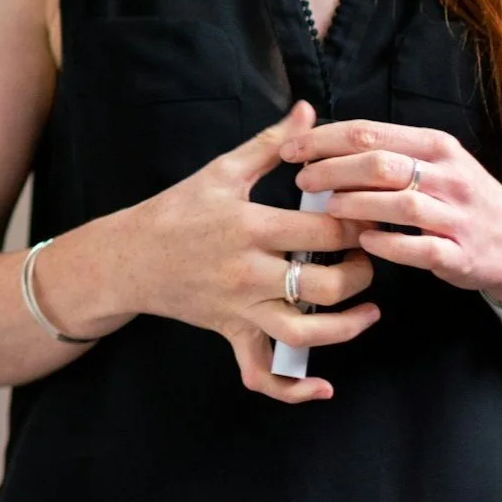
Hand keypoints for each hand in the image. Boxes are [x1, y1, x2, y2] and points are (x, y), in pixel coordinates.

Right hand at [130, 101, 378, 401]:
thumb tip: (308, 111)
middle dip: (361, 273)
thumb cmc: (178, 209)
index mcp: (250, 227)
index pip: (324, 232)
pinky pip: (263, 374)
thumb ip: (271, 143)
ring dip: (347, 328)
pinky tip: (323, 386)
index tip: (373, 214)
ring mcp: (240, 310)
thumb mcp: (223, 170)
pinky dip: (293, 390)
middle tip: (371, 256)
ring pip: (304, 335)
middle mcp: (248, 273)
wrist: (129, 258)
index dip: (358, 225)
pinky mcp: (232, 334)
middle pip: (325, 286)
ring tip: (369, 310)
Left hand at [280, 120, 501, 306]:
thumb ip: (390, 153)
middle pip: (380, 163)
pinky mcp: (460, 253)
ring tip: (326, 208)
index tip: (291, 148)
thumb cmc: (463, 200)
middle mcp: (448, 174)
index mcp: (436, 146)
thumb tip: (326, 145)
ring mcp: (456, 215)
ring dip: (356, 204)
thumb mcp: (437, 164)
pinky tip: (364, 242)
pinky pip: (420, 247)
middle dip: (333, 169)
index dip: (325, 138)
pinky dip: (388, 244)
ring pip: (399, 202)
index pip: (370, 132)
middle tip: (302, 178)